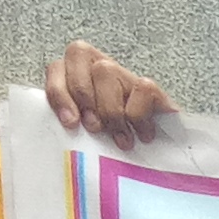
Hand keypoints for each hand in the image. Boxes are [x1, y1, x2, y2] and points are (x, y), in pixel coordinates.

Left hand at [44, 42, 177, 146]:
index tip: (70, 123)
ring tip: (121, 139)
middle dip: (82, 94)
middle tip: (95, 128)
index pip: (57, 66)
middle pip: (78, 53)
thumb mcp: (85, 140)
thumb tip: (64, 127)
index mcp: (78, 79)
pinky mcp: (151, 90)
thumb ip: (71, 126)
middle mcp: (100, 69)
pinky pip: (141, 88)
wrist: (162, 164)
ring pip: (105, 70)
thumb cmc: (116, 153)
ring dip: (110, 110)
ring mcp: (125, 76)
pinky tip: (143, 135)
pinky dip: (138, 115)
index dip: (59, 91)